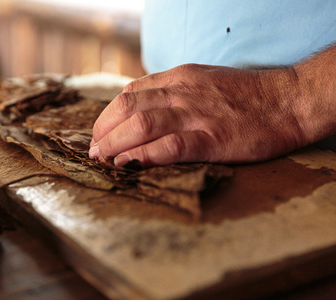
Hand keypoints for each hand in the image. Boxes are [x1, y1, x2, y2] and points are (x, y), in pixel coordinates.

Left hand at [89, 63, 310, 165]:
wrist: (287, 101)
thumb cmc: (244, 95)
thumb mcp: (202, 80)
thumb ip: (171, 91)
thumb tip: (141, 106)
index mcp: (178, 78)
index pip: (130, 93)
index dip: (108, 114)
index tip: (100, 132)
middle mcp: (182, 93)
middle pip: (128, 108)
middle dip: (104, 131)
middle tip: (95, 150)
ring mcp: (196, 115)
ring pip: (142, 124)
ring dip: (116, 144)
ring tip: (104, 159)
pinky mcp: (212, 138)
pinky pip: (169, 146)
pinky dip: (144, 156)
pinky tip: (129, 164)